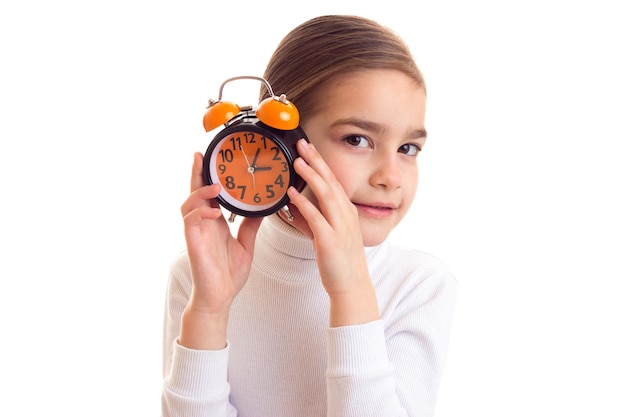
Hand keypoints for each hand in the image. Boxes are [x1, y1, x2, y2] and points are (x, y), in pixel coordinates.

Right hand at [179, 152, 262, 347]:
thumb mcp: (246, 243)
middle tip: (200, 155)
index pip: (210, 193)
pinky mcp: (193, 244)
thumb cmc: (228, 274)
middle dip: (196, 173)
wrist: (221, 298)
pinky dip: (201, 213)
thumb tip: (262, 208)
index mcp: (214, 222)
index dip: (209, 176)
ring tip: (215, 186)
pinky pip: (191, 222)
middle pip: (195, 192)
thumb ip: (250, 224)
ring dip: (200, 192)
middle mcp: (203, 224)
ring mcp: (196, 233)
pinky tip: (212, 212)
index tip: (216, 159)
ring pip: (189, 204)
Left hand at [287, 140, 378, 325]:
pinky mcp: (331, 241)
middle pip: (331, 181)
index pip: (332, 181)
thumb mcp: (323, 234)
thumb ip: (308, 218)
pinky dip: (304, 204)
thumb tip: (292, 204)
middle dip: (317, 161)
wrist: (351, 285)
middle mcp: (345, 215)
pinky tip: (292, 195)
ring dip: (312, 176)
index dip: (320, 163)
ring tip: (297, 161)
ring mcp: (340, 227)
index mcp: (345, 211)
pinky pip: (317, 218)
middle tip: (302, 143)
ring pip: (326, 195)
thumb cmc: (338, 260)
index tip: (308, 147)